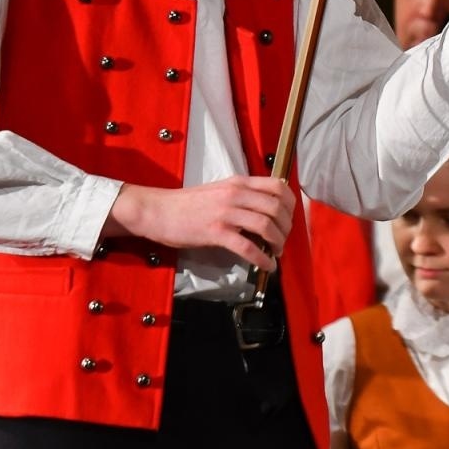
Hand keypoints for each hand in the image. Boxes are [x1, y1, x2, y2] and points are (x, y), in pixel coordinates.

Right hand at [104, 176, 295, 271]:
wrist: (157, 211)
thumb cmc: (188, 203)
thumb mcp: (220, 190)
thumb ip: (243, 196)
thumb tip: (267, 211)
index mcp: (239, 182)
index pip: (278, 187)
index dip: (291, 205)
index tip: (290, 219)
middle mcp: (236, 194)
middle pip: (276, 208)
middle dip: (287, 227)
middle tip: (283, 240)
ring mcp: (226, 212)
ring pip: (265, 226)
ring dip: (277, 242)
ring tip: (276, 252)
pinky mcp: (215, 232)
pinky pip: (247, 246)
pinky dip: (261, 258)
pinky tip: (266, 266)